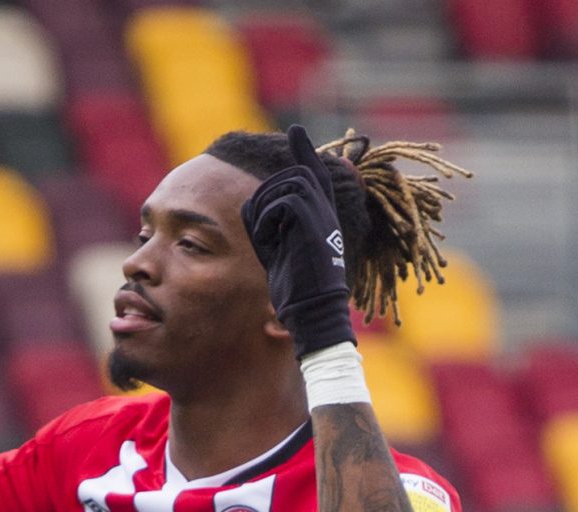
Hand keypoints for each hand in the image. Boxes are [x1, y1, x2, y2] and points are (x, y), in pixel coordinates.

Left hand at [241, 124, 353, 358]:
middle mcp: (326, 213)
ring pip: (287, 183)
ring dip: (267, 208)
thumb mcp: (280, 252)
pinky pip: (283, 201)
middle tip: (262, 228)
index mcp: (322, 218)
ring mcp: (323, 216)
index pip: (316, 174)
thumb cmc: (296, 291)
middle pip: (294, 175)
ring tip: (268, 240)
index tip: (296, 130)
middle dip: (268, 193)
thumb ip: (271, 225)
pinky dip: (268, 220)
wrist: (314, 314)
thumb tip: (251, 203)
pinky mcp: (314, 223)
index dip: (305, 151)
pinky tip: (270, 243)